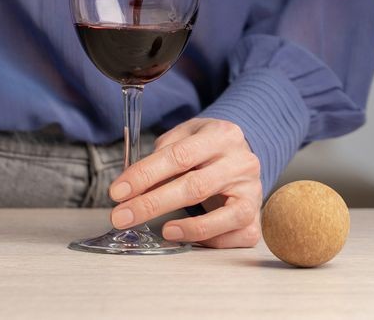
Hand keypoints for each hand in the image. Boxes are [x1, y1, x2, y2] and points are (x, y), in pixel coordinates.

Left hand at [107, 118, 263, 247]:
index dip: (144, 175)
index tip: (117, 191)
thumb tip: (133, 184)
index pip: (177, 156)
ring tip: (163, 231)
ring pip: (224, 216)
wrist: (240, 150)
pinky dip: (210, 239)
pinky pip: (236, 234)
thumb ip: (161, 154)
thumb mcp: (183, 135)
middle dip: (152, 204)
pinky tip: (186, 236)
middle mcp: (241, 162)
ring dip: (190, 227)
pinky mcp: (256, 215)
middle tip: (122, 217)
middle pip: (195, 186)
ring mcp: (253, 191)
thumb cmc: (204, 145)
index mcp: (220, 135)